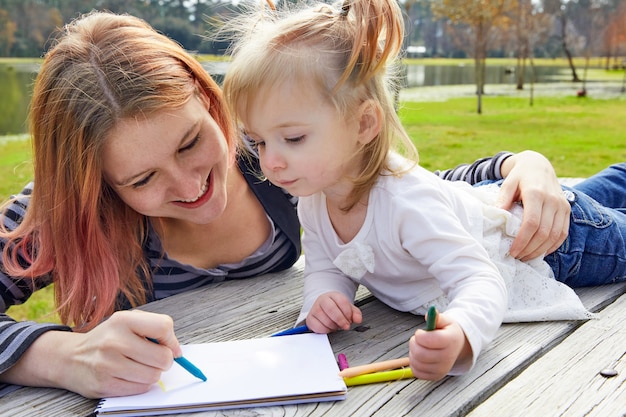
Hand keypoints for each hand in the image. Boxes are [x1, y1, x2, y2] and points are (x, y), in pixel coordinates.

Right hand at [1, 310, 180, 397]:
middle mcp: (114, 341)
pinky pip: (140, 389)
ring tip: (139, 366)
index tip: (168, 345)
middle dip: (164, 360)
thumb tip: (177, 351)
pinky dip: (140, 384)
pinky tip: (129, 376)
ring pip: (154, 376)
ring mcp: (108, 365)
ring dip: (152, 373)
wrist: (70, 358)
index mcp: (123, 320)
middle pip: (163, 357)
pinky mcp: (104, 385)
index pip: (164, 326)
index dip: (171, 339)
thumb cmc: (107, 339)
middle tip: (153, 358)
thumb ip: (154, 329)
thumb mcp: (127, 323)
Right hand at [305, 291, 361, 332]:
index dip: (347, 312)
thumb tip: (358, 319)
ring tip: (336, 326)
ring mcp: (314, 309)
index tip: (350, 320)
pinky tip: (329, 328)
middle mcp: (322, 300)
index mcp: (333, 295)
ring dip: (334, 326)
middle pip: (331, 309)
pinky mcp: (310, 319)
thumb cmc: (336, 308)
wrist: (323, 309)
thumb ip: (355, 313)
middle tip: (345, 326)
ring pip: (325, 319)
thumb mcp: (347, 308)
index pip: (341, 301)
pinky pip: (318, 327)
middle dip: (341, 320)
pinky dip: (326, 330)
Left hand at [408, 312, 470, 380]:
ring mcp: (442, 369)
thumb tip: (430, 313)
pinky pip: (416, 372)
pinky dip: (414, 363)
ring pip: (416, 362)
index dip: (420, 335)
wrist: (457, 348)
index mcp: (451, 341)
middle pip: (420, 353)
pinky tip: (420, 357)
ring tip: (420, 347)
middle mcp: (448, 357)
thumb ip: (437, 317)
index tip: (421, 332)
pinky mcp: (435, 376)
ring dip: (413, 352)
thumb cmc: (448, 332)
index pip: (429, 340)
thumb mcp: (446, 321)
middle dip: (414, 343)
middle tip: (418, 339)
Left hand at [497, 151, 569, 259]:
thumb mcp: (508, 183)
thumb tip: (496, 214)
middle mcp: (552, 200)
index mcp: (536, 193)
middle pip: (544, 232)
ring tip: (526, 256)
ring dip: (540, 250)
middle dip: (530, 249)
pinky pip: (563, 233)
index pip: (531, 223)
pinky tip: (540, 251)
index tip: (512, 251)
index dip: (522, 241)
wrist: (538, 166)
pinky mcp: (567, 210)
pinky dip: (552, 246)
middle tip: (517, 257)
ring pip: (555, 236)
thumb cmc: (519, 176)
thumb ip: (502, 198)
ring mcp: (562, 206)